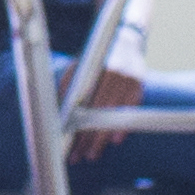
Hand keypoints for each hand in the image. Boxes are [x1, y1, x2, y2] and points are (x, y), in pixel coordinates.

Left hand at [72, 50, 149, 164]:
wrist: (125, 39)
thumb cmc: (97, 57)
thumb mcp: (78, 65)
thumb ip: (67, 84)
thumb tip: (55, 111)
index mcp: (92, 68)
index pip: (80, 102)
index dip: (73, 123)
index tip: (64, 141)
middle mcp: (110, 73)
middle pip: (96, 112)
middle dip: (85, 137)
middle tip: (77, 155)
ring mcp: (127, 80)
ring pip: (112, 115)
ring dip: (101, 137)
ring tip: (91, 154)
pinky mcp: (139, 85)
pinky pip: (130, 111)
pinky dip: (122, 126)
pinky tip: (114, 140)